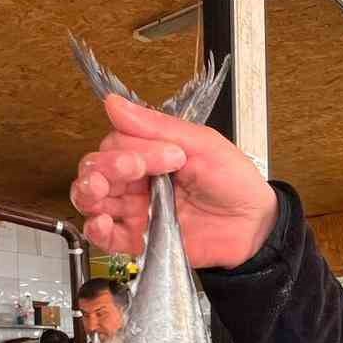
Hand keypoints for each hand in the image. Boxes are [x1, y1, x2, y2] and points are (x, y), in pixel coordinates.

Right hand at [70, 94, 278, 269]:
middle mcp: (137, 182)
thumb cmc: (233, 181)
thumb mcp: (201, 144)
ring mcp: (136, 211)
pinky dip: (97, 231)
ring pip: (92, 201)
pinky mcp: (140, 240)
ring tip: (100, 193)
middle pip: (95, 170)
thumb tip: (113, 103)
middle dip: (104, 168)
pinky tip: (101, 223)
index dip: (130, 149)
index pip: (115, 145)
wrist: (254, 225)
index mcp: (148, 153)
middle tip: (134, 170)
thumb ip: (157, 126)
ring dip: (88, 194)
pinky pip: (107, 238)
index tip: (167, 156)